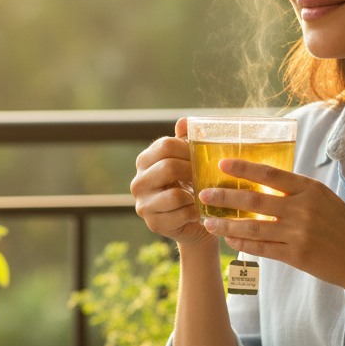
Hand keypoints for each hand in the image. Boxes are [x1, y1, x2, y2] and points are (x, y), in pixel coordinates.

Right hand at [131, 118, 215, 248]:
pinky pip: (180, 214)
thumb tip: (184, 121)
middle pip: (168, 167)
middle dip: (193, 172)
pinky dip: (194, 212)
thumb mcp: (188, 161)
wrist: (192, 221)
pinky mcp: (153, 223)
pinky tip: (198, 211)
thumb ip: (186, 141)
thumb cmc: (190, 186)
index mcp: (145, 161)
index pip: (166, 145)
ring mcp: (143, 204)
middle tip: (206, 176)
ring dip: (194, 195)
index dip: (188, 149)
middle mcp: (138, 182)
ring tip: (203, 195)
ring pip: (174, 195)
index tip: (201, 157)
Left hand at [198, 158, 344, 291]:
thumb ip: (299, 193)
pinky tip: (230, 239)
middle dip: (225, 197)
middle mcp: (303, 209)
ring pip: (254, 227)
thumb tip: (267, 185)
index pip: (269, 174)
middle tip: (204, 193)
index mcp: (310, 189)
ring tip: (208, 222)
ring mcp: (299, 233)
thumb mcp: (326, 200)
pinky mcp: (297, 256)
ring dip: (227, 224)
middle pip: (254, 200)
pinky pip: (263, 248)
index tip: (222, 164)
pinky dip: (244, 243)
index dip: (243, 168)